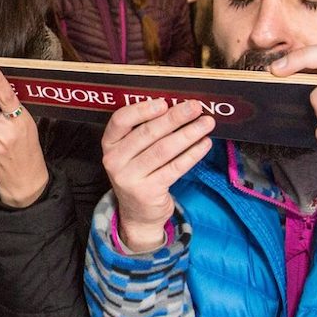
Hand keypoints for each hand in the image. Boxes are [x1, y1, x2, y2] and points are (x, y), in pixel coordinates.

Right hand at [101, 99, 214, 251]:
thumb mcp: (131, 153)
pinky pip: (174, 168)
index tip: (164, 102)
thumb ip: (144, 131)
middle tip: (195, 107)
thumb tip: (175, 106)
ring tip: (206, 123)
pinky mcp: (148, 192)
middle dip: (174, 118)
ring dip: (188, 134)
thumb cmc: (139, 174)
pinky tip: (204, 144)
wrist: (138, 214)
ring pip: (164, 150)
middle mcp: (114, 161)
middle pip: (147, 133)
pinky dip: (192, 154)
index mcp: (109, 144)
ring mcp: (130, 178)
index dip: (142, 109)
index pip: (121, 120)